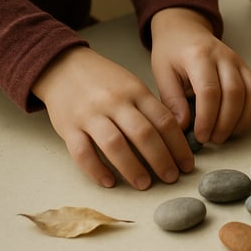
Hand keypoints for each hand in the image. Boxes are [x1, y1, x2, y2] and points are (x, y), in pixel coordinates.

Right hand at [32, 46, 192, 189]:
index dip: (179, 146)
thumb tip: (176, 140)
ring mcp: (90, 115)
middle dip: (161, 160)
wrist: (63, 66)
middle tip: (171, 178)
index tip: (187, 164)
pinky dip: (96, 170)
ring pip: (114, 145)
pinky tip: (110, 182)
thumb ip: (151, 109)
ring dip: (132, 168)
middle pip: (143, 134)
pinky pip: (82, 153)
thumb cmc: (106, 82)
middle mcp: (115, 103)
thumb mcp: (134, 86)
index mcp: (136, 92)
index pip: (164, 121)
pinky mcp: (68, 127)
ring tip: (145, 184)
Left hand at [151, 8, 250, 144]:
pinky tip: (236, 124)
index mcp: (198, 56)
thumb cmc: (171, 53)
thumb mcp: (162, 73)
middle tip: (212, 139)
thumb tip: (184, 127)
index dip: (207, 118)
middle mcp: (224, 57)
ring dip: (241, 120)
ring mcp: (239, 62)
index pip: (209, 90)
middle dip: (225, 123)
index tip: (200, 136)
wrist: (185, 30)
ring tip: (224, 134)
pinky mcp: (247, 69)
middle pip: (234, 93)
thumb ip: (172, 100)